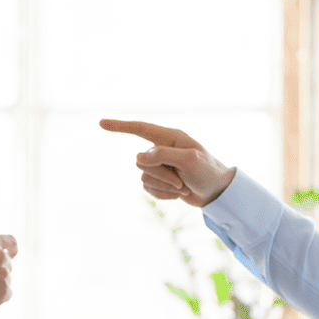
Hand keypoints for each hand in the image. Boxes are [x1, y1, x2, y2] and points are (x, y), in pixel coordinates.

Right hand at [98, 119, 236, 207]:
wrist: (217, 193)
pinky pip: (148, 188)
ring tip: (182, 187)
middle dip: (159, 175)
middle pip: (141, 162)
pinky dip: (163, 195)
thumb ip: (162, 155)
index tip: (101, 123)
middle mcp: (162, 149)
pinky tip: (177, 194)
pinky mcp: (159, 181)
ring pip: (143, 177)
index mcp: (170, 137)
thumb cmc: (207, 172)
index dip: (120, 126)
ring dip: (163, 186)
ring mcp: (160, 166)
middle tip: (181, 180)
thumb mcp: (188, 160)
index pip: (140, 129)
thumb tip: (139, 157)